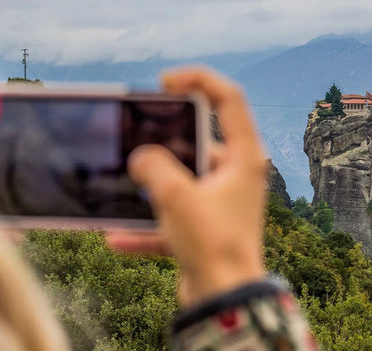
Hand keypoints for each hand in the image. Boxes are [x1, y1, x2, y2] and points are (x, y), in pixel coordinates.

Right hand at [108, 67, 266, 305]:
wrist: (224, 300)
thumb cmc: (214, 246)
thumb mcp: (178, 198)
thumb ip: (154, 168)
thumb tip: (140, 158)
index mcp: (243, 157)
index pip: (229, 100)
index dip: (200, 80)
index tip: (166, 81)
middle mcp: (235, 173)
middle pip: (199, 138)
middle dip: (165, 139)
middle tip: (139, 138)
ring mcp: (220, 197)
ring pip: (182, 176)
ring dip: (154, 184)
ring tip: (128, 185)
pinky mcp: (206, 219)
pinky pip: (174, 212)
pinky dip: (150, 223)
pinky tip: (119, 239)